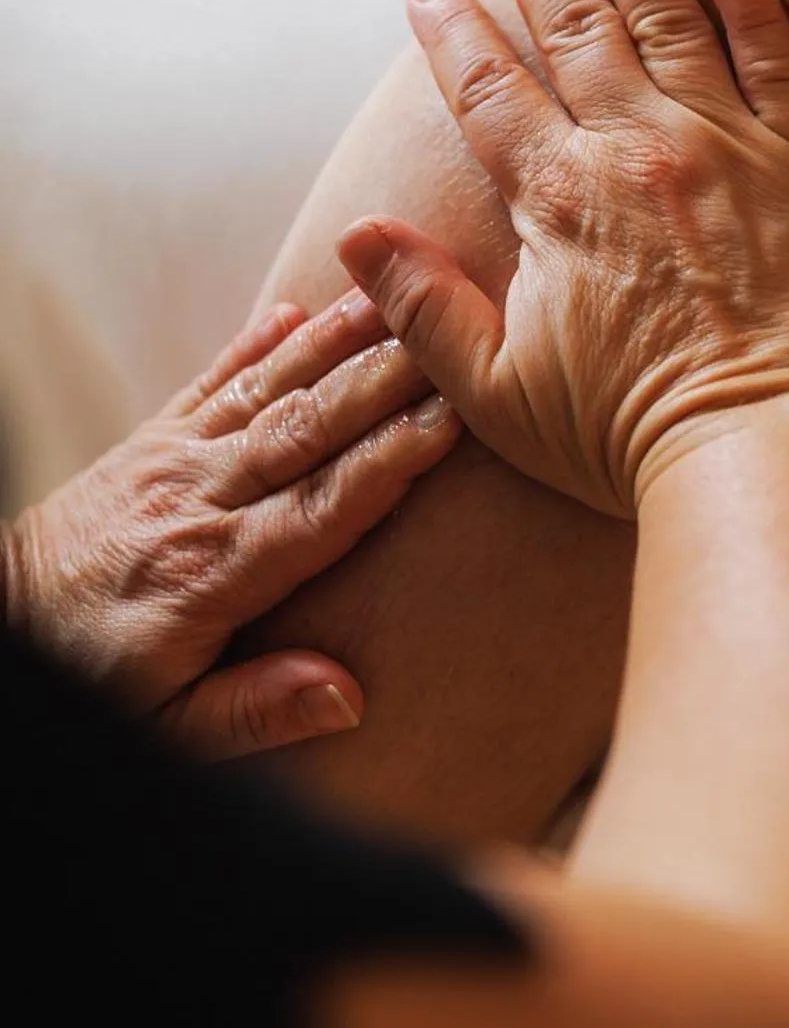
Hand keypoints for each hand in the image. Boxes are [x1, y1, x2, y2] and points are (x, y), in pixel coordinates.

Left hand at [1, 296, 458, 755]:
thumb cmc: (91, 679)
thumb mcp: (166, 728)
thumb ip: (256, 712)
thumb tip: (346, 696)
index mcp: (214, 574)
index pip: (325, 506)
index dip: (394, 459)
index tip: (457, 416)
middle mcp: (198, 501)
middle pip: (306, 431)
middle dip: (382, 379)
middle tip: (449, 332)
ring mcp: (170, 462)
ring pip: (265, 393)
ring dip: (332, 344)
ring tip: (392, 300)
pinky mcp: (146, 443)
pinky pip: (207, 383)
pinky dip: (251, 345)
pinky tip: (294, 311)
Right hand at [338, 0, 788, 517]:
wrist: (758, 450)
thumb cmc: (626, 436)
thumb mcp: (497, 392)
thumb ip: (425, 307)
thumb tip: (356, 237)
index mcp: (557, 200)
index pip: (488, 89)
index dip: (451, 28)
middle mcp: (635, 150)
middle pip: (573, 24)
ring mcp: (725, 146)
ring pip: (666, 17)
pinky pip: (778, 62)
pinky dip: (753, 2)